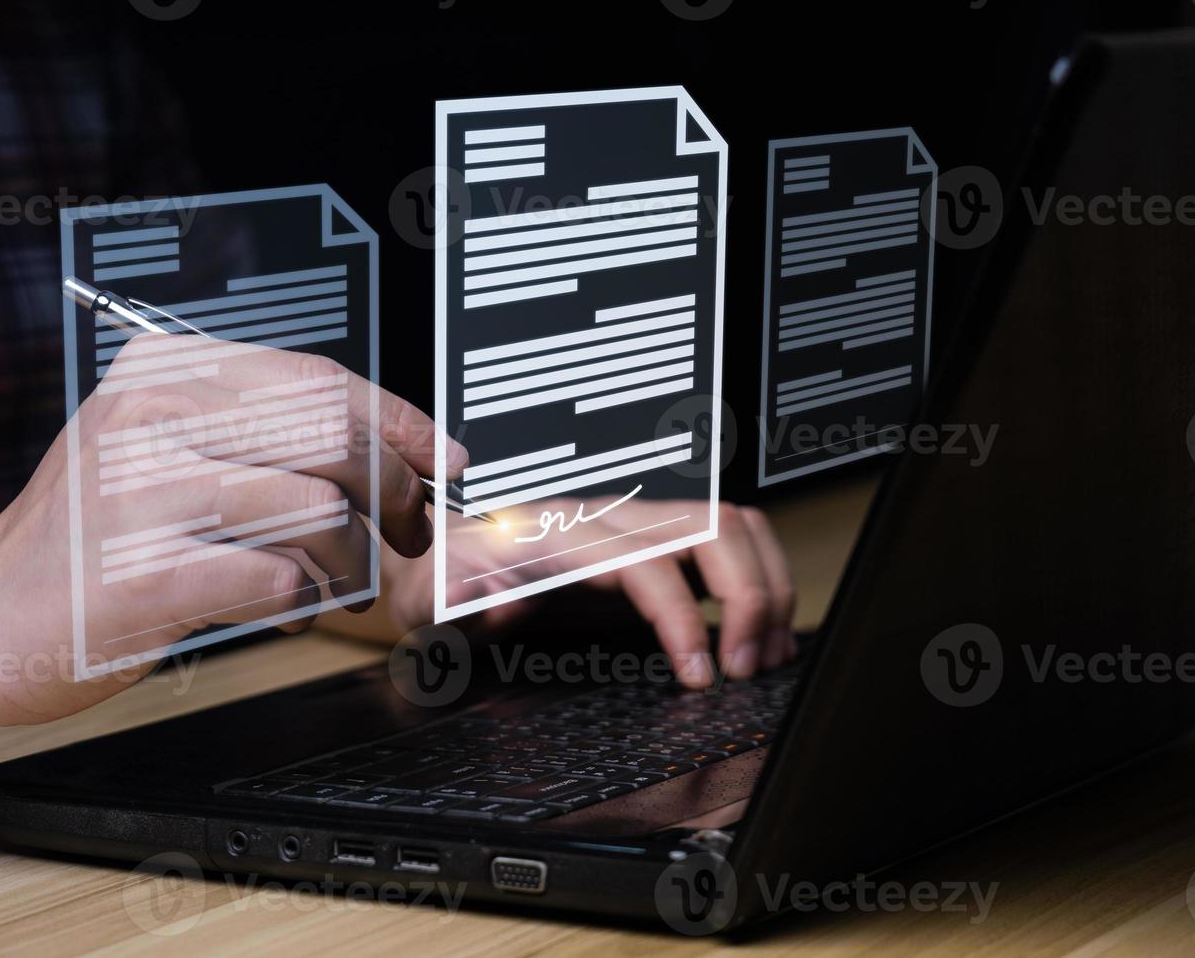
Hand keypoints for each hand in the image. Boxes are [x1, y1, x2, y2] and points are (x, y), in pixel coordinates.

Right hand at [0, 335, 465, 723]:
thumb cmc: (86, 537)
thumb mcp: (153, 446)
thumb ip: (253, 427)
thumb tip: (387, 441)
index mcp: (162, 372)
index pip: (320, 380)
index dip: (401, 421)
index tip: (444, 459)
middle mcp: (152, 419)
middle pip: (335, 440)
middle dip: (397, 492)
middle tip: (408, 532)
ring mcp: (145, 496)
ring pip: (320, 511)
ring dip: (348, 561)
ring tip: (326, 583)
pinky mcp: (148, 578)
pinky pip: (282, 580)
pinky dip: (301, 604)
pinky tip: (277, 608)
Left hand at [382, 498, 796, 687]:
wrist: (440, 559)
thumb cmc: (440, 582)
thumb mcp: (428, 600)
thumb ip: (450, 599)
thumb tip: (481, 597)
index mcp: (557, 532)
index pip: (646, 561)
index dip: (683, 617)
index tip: (700, 676)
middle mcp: (606, 517)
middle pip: (712, 525)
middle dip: (749, 597)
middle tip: (746, 669)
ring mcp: (635, 525)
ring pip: (732, 525)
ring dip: (765, 587)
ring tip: (764, 655)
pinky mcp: (651, 543)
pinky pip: (726, 542)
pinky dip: (757, 583)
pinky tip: (754, 636)